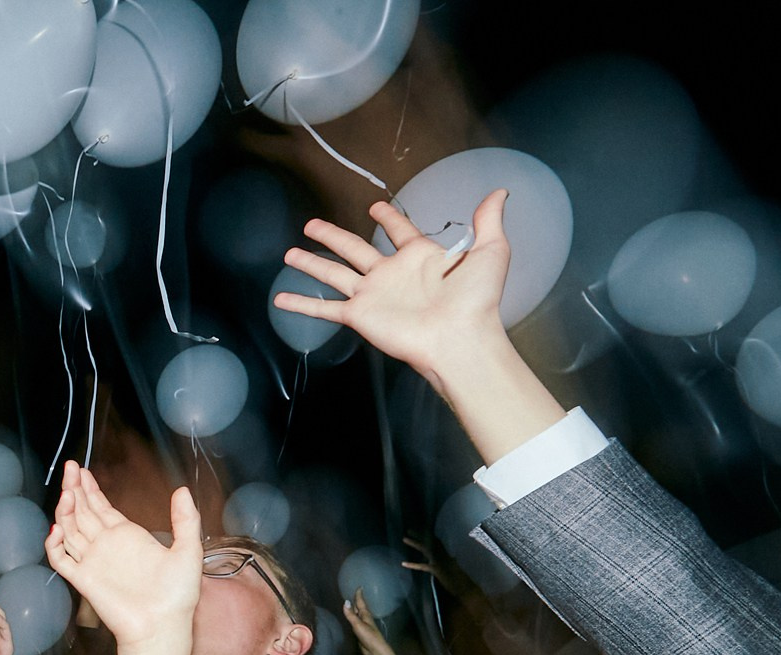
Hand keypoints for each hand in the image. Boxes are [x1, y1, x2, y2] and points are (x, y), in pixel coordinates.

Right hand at [44, 462, 200, 649]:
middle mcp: (105, 546)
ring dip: (65, 511)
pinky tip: (57, 528)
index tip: (80, 470)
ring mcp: (92, 562)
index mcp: (126, 536)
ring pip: (68, 530)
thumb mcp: (188, 551)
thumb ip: (185, 520)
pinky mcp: (83, 579)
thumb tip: (182, 491)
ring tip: (67, 493)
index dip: (89, 488)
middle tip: (69, 468)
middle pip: (81, 512)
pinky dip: (53, 544)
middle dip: (74, 489)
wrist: (162, 626)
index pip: (100, 506)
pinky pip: (60, 559)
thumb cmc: (177, 595)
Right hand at [274, 191, 512, 383]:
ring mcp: (372, 294)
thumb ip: (488, 222)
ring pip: (333, 273)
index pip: (398, 230)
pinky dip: (302, 304)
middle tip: (312, 224)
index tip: (375, 206)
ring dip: (310, 263)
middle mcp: (390, 273)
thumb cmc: (476, 300)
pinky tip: (280, 299)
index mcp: (419, 256)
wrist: (459, 337)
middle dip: (333, 236)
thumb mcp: (490, 252)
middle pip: (354, 247)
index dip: (388, 217)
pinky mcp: (359, 315)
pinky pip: (325, 308)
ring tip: (288, 253)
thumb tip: (499, 192)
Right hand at [341, 588, 407, 654]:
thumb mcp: (358, 624)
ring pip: (358, 614)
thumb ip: (351, 614)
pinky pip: (356, 621)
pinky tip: (351, 618)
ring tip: (351, 604)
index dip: (359, 595)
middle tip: (353, 593)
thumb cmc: (368, 636)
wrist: (375, 649)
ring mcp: (363, 625)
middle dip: (357, 600)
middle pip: (360, 607)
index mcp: (365, 615)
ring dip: (355, 609)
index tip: (359, 587)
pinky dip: (353, 617)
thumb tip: (345, 602)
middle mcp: (365, 618)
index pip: (361, 602)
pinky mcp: (361, 632)